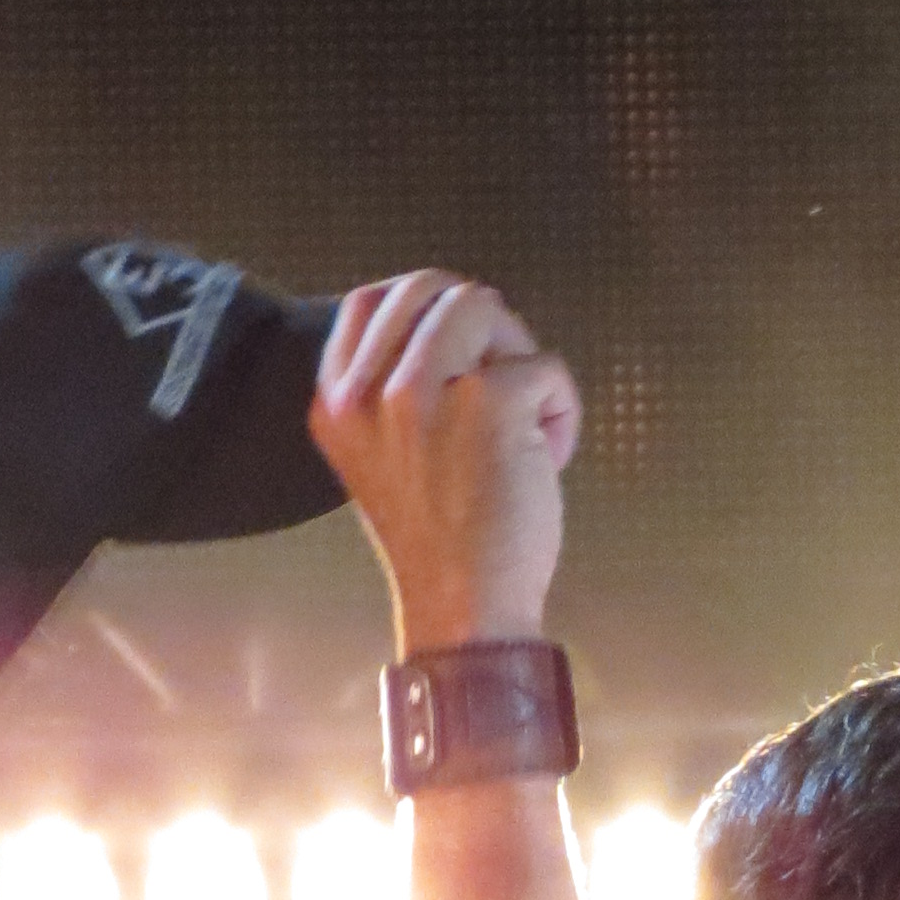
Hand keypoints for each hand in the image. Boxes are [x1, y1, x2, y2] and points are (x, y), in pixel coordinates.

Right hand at [309, 272, 581, 652]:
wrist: (466, 609)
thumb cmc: (442, 539)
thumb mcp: (386, 454)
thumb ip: (394, 388)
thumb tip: (454, 320)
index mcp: (336, 401)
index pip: (371, 299)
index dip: (431, 314)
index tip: (462, 359)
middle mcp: (369, 389)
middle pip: (435, 289)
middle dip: (484, 329)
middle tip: (505, 391)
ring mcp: (424, 392)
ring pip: (486, 307)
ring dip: (521, 357)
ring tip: (525, 421)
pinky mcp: (488, 404)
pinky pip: (544, 364)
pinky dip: (562, 407)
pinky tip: (548, 457)